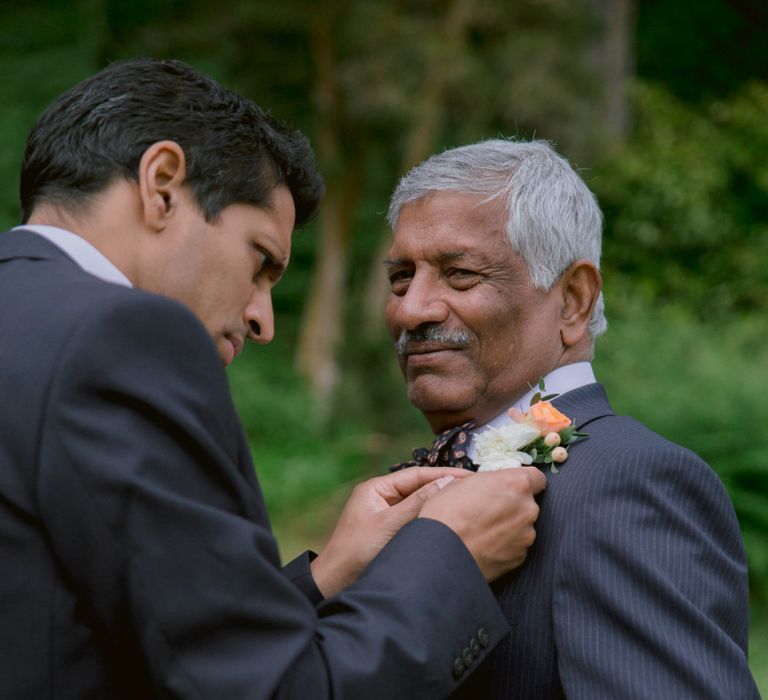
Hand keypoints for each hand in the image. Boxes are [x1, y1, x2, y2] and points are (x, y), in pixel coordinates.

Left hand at [311, 467, 470, 596]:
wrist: (335, 584)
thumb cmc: (357, 552)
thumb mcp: (390, 524)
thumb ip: (418, 503)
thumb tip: (447, 483)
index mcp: (376, 488)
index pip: (416, 475)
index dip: (443, 474)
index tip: (468, 477)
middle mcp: (380, 497)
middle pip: (418, 487)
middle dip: (443, 487)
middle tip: (472, 488)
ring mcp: (384, 515)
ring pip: (417, 504)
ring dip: (437, 504)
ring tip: (466, 503)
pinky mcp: (389, 532)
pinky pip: (414, 520)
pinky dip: (429, 519)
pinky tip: (448, 523)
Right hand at [419, 467, 545, 581]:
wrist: (441, 554)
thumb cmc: (446, 513)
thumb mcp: (460, 483)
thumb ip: (484, 483)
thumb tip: (483, 487)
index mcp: (516, 484)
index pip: (536, 478)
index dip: (522, 482)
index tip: (509, 486)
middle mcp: (528, 509)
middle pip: (528, 503)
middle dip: (513, 505)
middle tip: (488, 510)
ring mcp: (526, 536)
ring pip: (522, 526)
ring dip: (509, 526)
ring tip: (483, 532)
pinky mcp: (520, 558)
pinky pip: (516, 546)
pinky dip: (505, 545)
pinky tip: (485, 546)